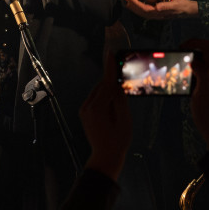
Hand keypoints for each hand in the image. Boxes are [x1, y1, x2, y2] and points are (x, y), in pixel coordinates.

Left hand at [79, 54, 130, 182]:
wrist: (106, 156)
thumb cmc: (118, 140)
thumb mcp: (124, 119)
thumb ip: (120, 99)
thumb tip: (118, 84)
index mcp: (97, 108)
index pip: (106, 84)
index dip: (110, 68)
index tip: (111, 53)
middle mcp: (87, 107)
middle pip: (102, 86)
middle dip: (112, 81)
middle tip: (123, 72)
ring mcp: (84, 110)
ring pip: (98, 92)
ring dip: (108, 90)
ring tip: (120, 93)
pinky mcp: (84, 113)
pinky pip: (95, 99)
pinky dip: (104, 96)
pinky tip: (113, 101)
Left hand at [123, 0, 198, 19]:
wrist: (188, 9)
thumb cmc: (182, 7)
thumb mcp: (175, 5)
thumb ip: (165, 7)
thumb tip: (156, 8)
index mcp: (159, 14)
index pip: (144, 9)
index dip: (136, 4)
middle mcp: (156, 14)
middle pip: (141, 11)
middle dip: (132, 6)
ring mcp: (157, 13)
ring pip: (143, 11)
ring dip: (135, 6)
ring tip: (128, 1)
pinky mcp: (158, 10)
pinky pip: (147, 9)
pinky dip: (141, 5)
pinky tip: (137, 2)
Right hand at [184, 39, 208, 147]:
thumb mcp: (204, 92)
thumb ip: (203, 74)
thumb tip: (195, 61)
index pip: (208, 46)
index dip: (195, 42)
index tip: (181, 47)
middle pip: (203, 50)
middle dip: (190, 48)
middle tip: (177, 55)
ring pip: (199, 60)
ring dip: (188, 59)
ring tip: (177, 66)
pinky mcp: (204, 84)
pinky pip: (196, 70)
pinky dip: (187, 69)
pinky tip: (180, 78)